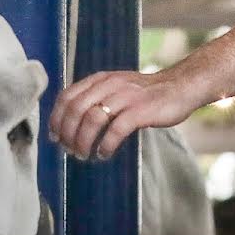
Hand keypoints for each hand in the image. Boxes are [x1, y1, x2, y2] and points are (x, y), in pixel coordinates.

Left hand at [48, 69, 202, 160]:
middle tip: (69, 150)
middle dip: (68, 133)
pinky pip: (116, 130)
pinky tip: (104, 154)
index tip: (54, 136)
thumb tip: (70, 122)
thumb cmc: (146, 93)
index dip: (56, 118)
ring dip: (83, 141)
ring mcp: (125, 97)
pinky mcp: (141, 110)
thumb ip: (96, 97)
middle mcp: (110, 84)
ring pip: (92, 119)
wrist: (180, 86)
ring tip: (84, 155)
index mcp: (100, 79)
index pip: (67, 96)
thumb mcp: (116, 87)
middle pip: (76, 109)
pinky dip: (106, 145)